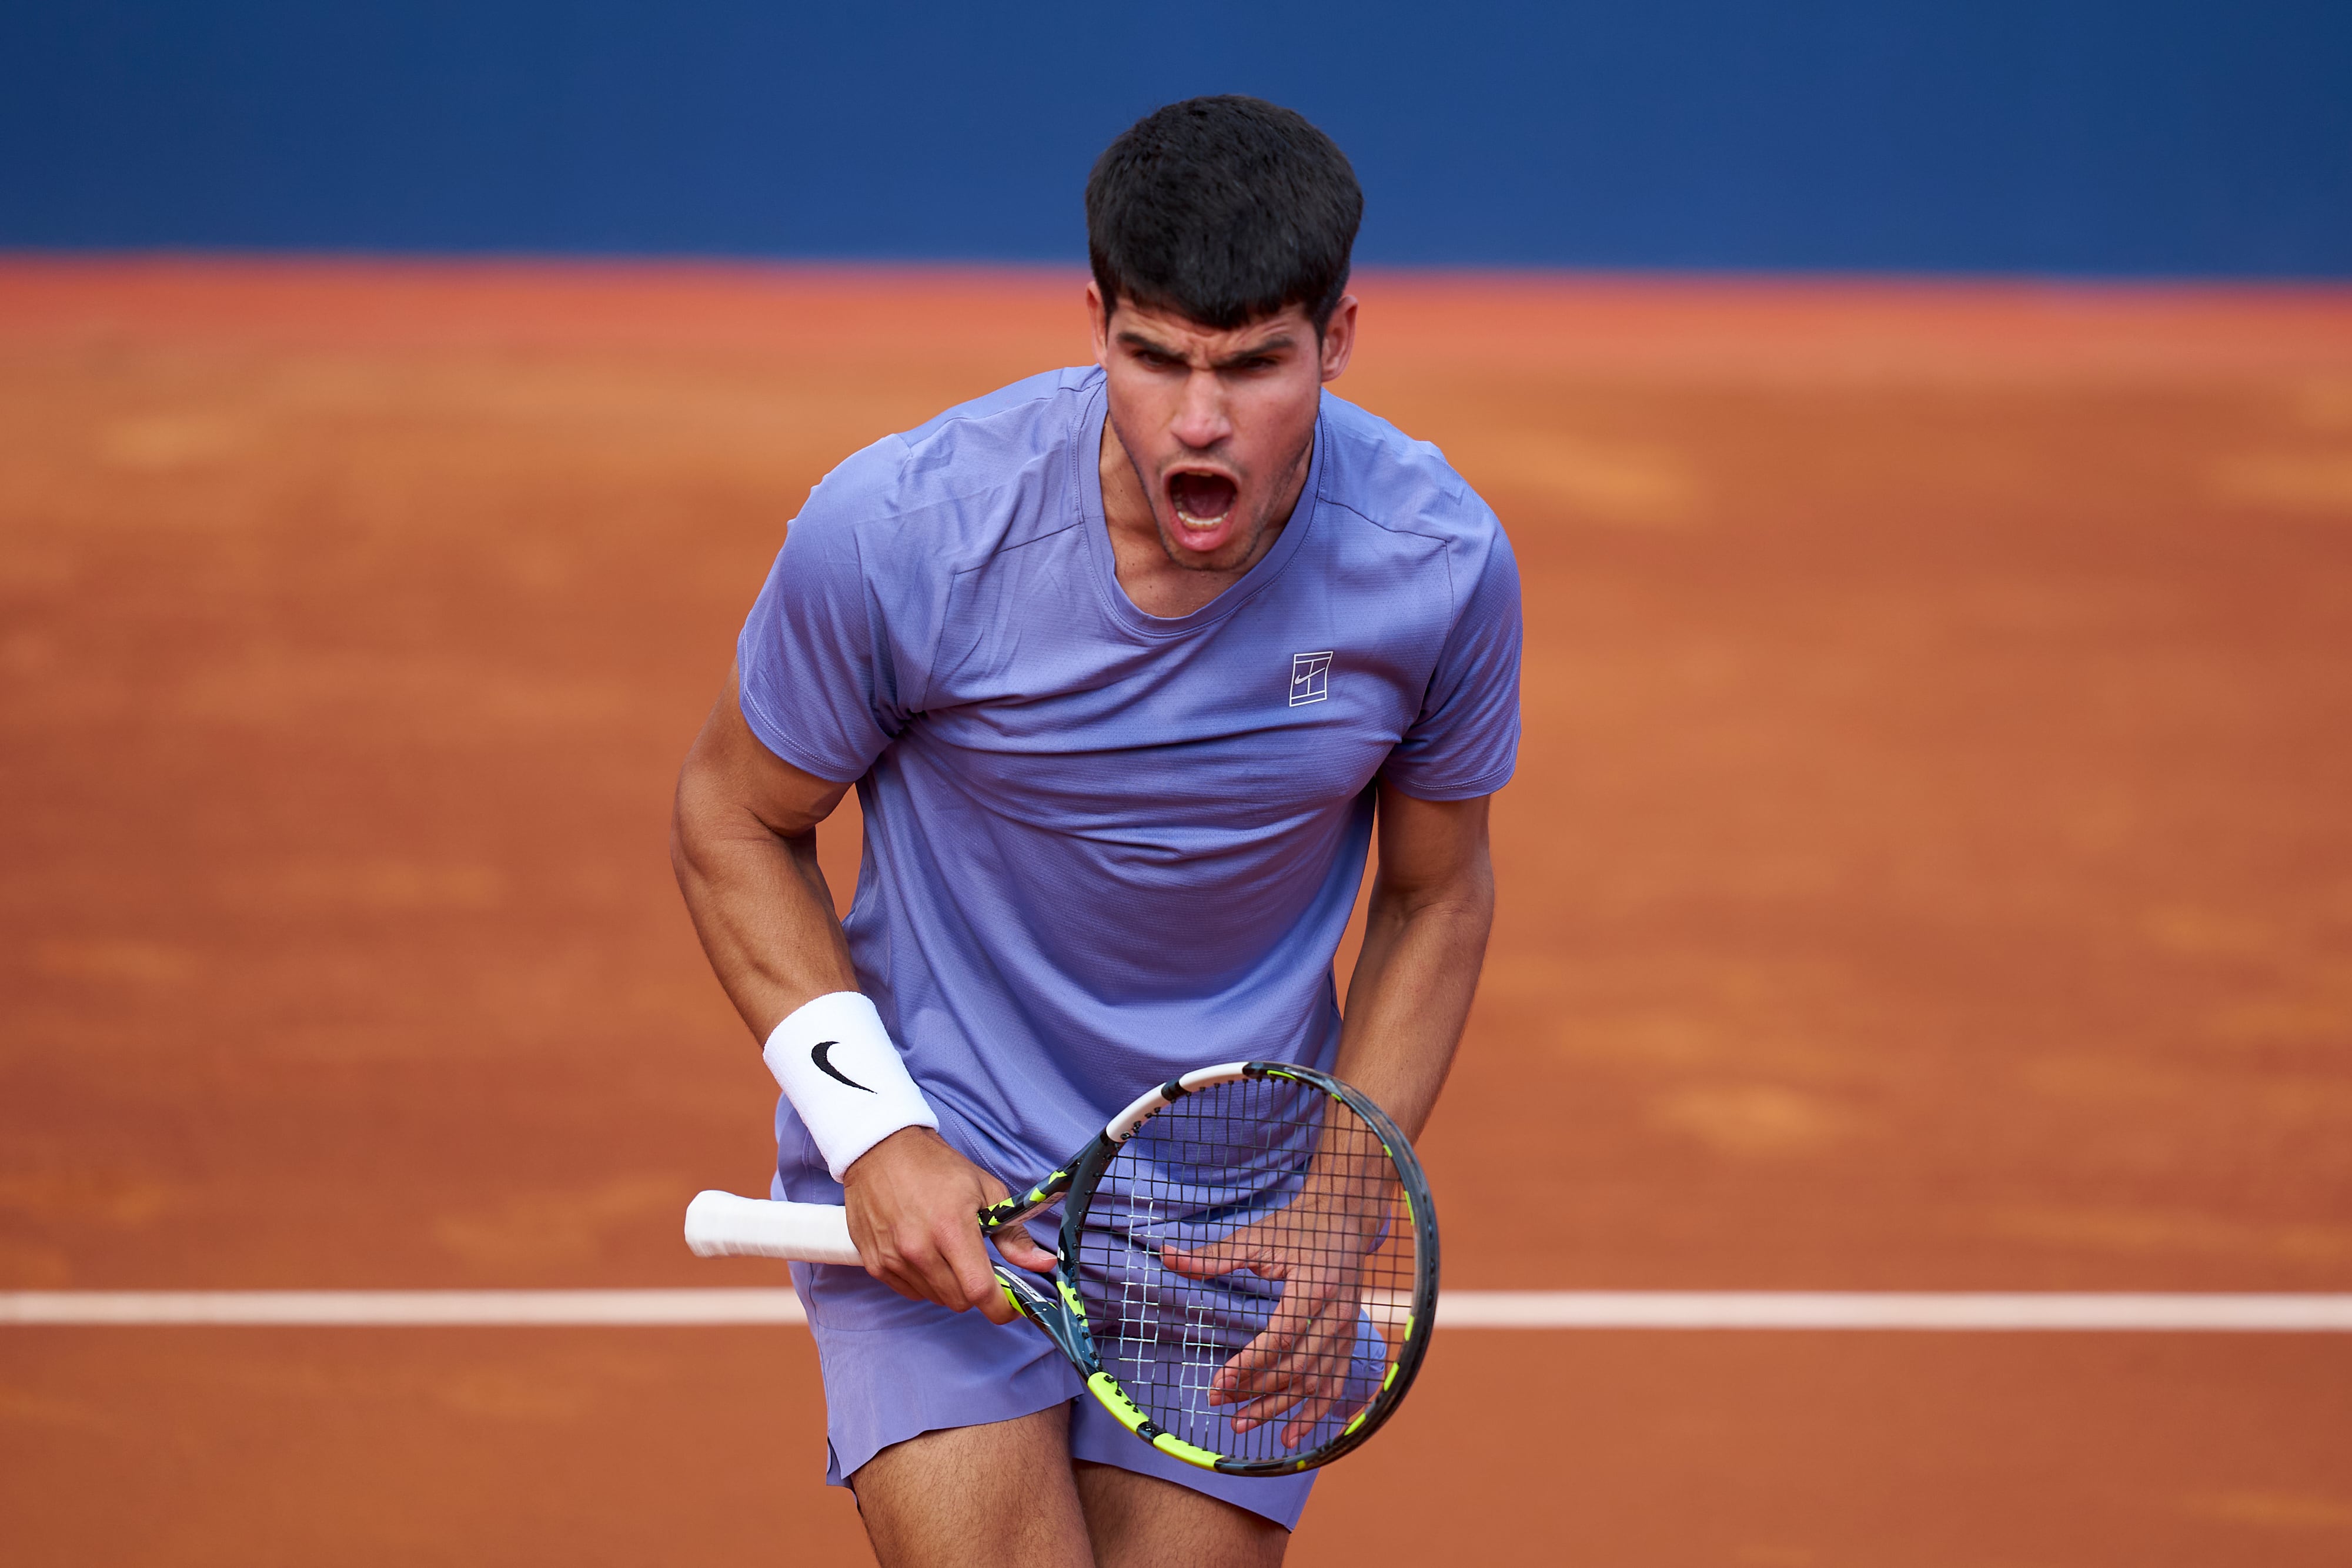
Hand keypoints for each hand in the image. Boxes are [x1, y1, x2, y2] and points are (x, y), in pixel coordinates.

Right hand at [841, 1127, 1058, 1325]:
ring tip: (949, 1252)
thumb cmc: (938, 1167)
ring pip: (937, 1298)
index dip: (1002, 1307)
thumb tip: (1044, 1264)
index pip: (980, 1291)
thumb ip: (1014, 1235)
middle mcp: (918, 1249)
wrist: (881, 1151)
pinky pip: (911, 1292)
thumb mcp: (987, 1191)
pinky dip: (926, 1281)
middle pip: (960, 1301)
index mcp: (951, 1228)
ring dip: (951, 1285)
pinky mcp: (875, 1264)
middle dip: (977, 1290)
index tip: (1012, 1305)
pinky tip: (926, 1253)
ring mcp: (893, 1259)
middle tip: (980, 1265)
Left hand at [1161, 1188, 1378, 1445]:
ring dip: (1279, 1409)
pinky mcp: (1350, 1340)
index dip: (1248, 1364)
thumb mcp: (1257, 1236)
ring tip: (1241, 1425)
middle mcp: (1338, 1314)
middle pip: (1296, 1366)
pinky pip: (1334, 1385)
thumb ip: (1214, 1255)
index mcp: (1316, 1286)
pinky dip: (1314, 1413)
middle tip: (1217, 1402)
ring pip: (1314, 1383)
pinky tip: (1291, 1437)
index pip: (1281, 1337)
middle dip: (1256, 1390)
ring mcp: (1348, 1331)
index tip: (1216, 1384)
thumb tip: (1166, 1255)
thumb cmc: (1298, 1225)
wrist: (1345, 1218)